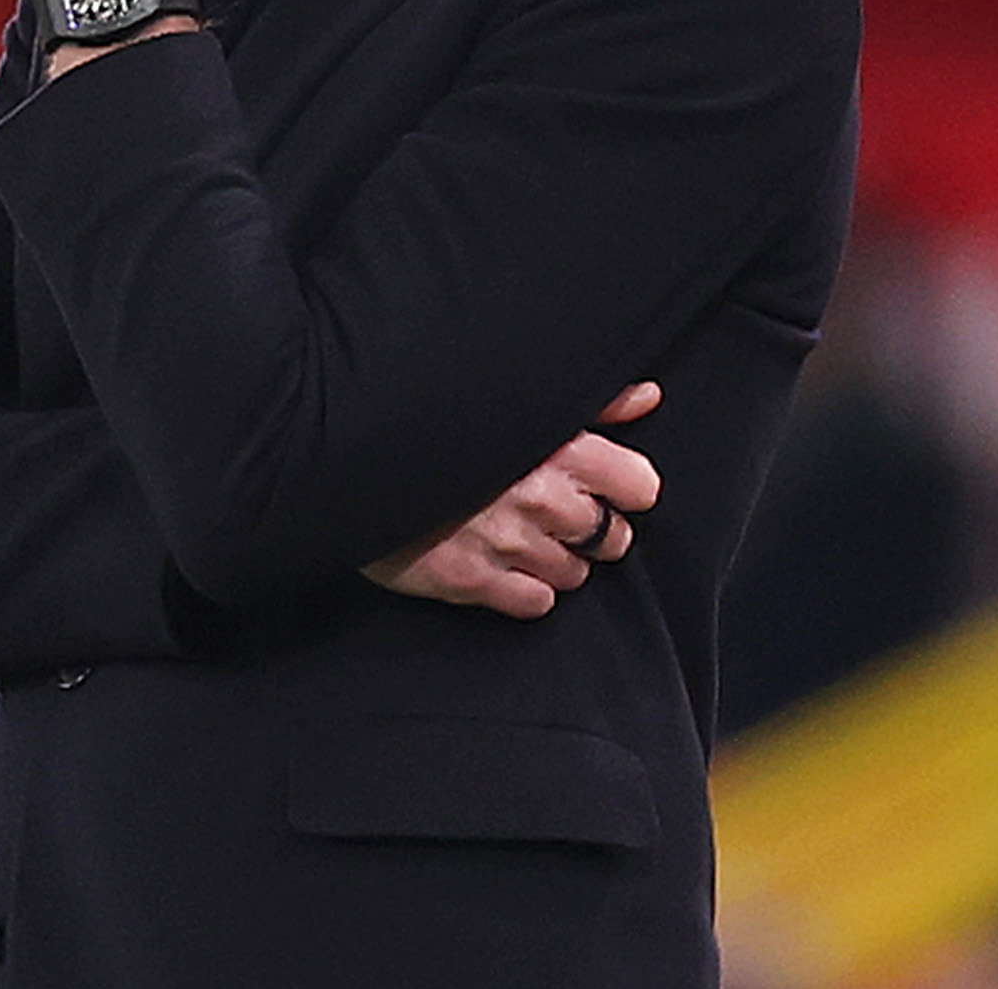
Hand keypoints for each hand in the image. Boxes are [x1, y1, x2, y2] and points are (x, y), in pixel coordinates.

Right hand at [362, 382, 663, 619]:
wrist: (350, 449)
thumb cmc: (438, 415)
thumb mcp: (521, 394)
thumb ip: (593, 400)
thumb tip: (647, 397)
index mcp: (560, 447)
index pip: (641, 486)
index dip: (625, 486)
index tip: (605, 483)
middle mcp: (541, 500)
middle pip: (612, 537)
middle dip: (593, 525)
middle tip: (560, 510)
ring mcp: (507, 545)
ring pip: (575, 575)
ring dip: (559, 558)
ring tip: (525, 533)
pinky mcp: (470, 579)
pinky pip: (534, 603)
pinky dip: (526, 588)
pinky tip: (504, 561)